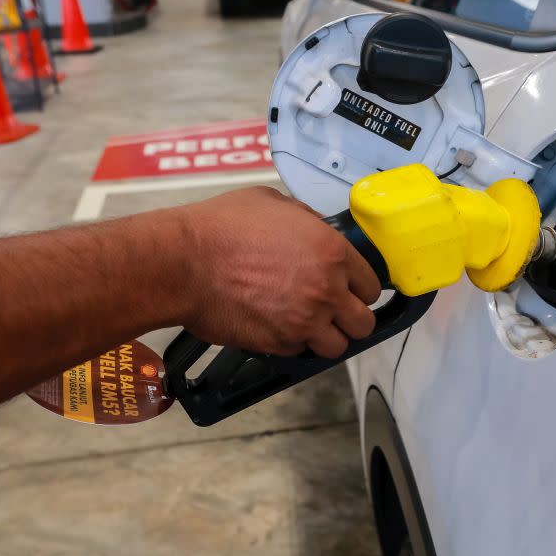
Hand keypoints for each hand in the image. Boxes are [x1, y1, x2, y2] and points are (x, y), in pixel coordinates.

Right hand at [176, 186, 381, 357]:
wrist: (183, 262)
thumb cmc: (222, 227)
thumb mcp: (275, 204)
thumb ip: (309, 221)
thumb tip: (319, 232)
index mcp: (332, 252)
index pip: (372, 285)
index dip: (360, 288)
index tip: (350, 290)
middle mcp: (326, 290)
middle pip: (363, 323)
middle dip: (351, 318)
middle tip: (333, 311)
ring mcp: (304, 321)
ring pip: (338, 346)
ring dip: (326, 336)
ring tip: (308, 323)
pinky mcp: (278, 344)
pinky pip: (300, 352)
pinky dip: (293, 343)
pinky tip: (278, 325)